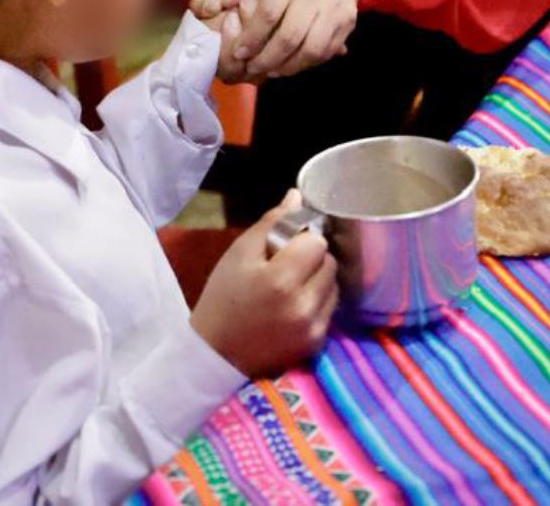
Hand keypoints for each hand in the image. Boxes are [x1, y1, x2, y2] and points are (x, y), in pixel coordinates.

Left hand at [190, 0, 358, 82]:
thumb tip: (224, 2)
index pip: (269, 13)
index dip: (252, 37)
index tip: (239, 52)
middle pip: (289, 36)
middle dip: (267, 59)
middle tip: (252, 68)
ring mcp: (335, 9)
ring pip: (311, 49)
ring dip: (288, 66)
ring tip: (271, 71)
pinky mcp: (348, 22)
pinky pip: (327, 51)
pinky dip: (308, 63)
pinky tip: (292, 64)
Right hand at [191, 192, 339, 377]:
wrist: (216, 352)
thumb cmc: (224, 296)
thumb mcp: (239, 253)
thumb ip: (272, 222)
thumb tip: (297, 196)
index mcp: (281, 279)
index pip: (317, 242)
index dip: (301, 239)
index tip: (285, 246)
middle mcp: (304, 305)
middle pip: (330, 262)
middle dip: (312, 258)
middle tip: (287, 265)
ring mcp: (313, 328)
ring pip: (334, 285)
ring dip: (318, 279)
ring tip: (292, 285)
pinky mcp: (316, 344)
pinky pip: (330, 309)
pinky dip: (318, 302)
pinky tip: (295, 305)